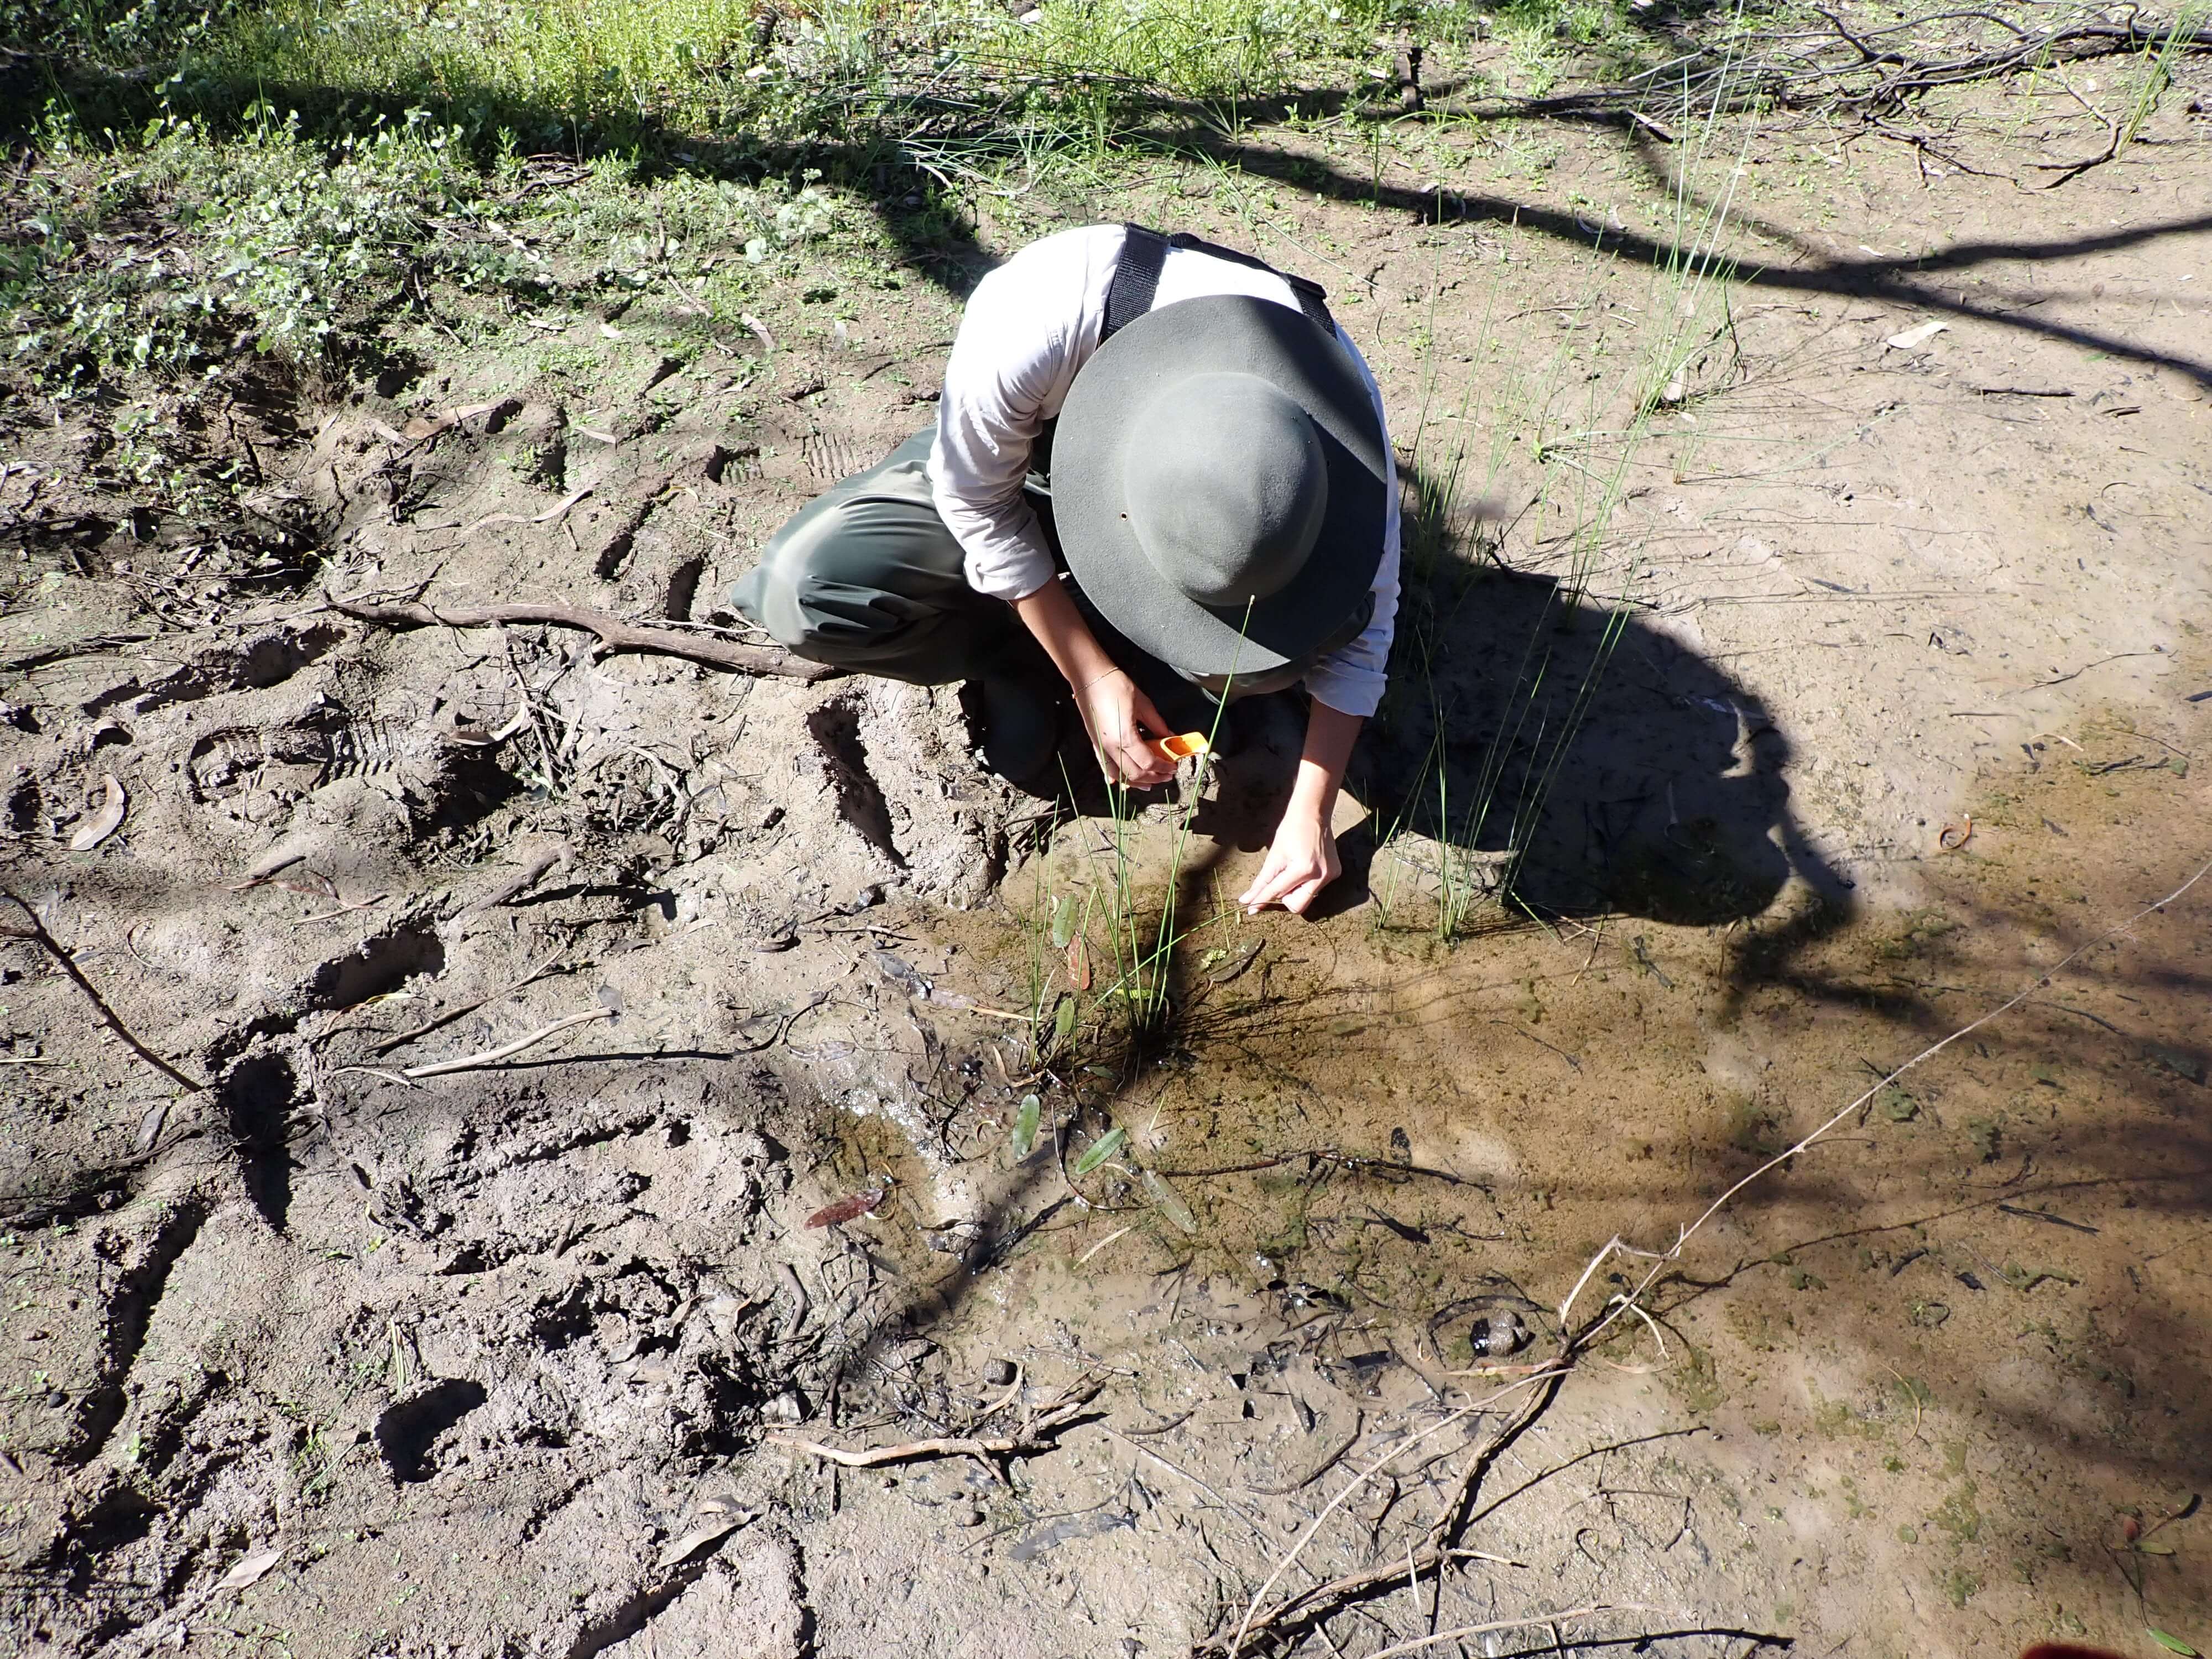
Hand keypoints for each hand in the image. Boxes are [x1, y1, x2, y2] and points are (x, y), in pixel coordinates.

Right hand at [1075, 668, 1177, 787]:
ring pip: (1120, 776)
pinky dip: (1115, 777)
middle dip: (1153, 778)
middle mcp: (1111, 747)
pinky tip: (1120, 783)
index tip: (1172, 766)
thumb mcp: (1143, 704)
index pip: (1148, 763)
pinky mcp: (1095, 744)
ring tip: (1149, 782)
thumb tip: (1171, 737)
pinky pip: (1106, 767)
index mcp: (1125, 737)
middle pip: (1135, 774)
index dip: (1163, 767)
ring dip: (1136, 782)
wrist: (1089, 677)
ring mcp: (1101, 748)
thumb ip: (1158, 725)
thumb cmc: (1115, 686)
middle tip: (1166, 775)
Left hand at [1239, 806, 1339, 915]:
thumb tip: (1247, 900)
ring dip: (1295, 889)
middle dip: (1285, 897)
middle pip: (1297, 905)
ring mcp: (1330, 875)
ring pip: (1306, 898)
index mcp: (1303, 869)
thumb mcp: (1274, 857)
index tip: (1251, 909)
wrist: (1313, 814)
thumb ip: (1262, 882)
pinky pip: (1315, 888)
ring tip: (1293, 867)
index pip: (1278, 892)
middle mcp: (1320, 876)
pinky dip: (1305, 882)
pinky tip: (1305, 864)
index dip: (1262, 900)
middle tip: (1281, 879)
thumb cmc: (1290, 831)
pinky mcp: (1335, 873)